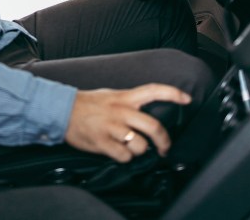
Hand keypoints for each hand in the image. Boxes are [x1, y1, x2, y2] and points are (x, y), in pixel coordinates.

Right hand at [64, 84, 191, 162]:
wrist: (62, 110)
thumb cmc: (87, 104)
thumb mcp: (110, 95)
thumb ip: (129, 101)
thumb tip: (147, 108)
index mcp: (124, 97)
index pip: (153, 90)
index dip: (173, 93)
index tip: (187, 99)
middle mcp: (121, 111)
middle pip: (153, 126)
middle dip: (164, 141)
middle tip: (165, 148)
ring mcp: (112, 127)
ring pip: (140, 145)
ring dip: (140, 151)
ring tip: (132, 148)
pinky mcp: (103, 142)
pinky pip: (124, 156)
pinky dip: (125, 158)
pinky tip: (118, 152)